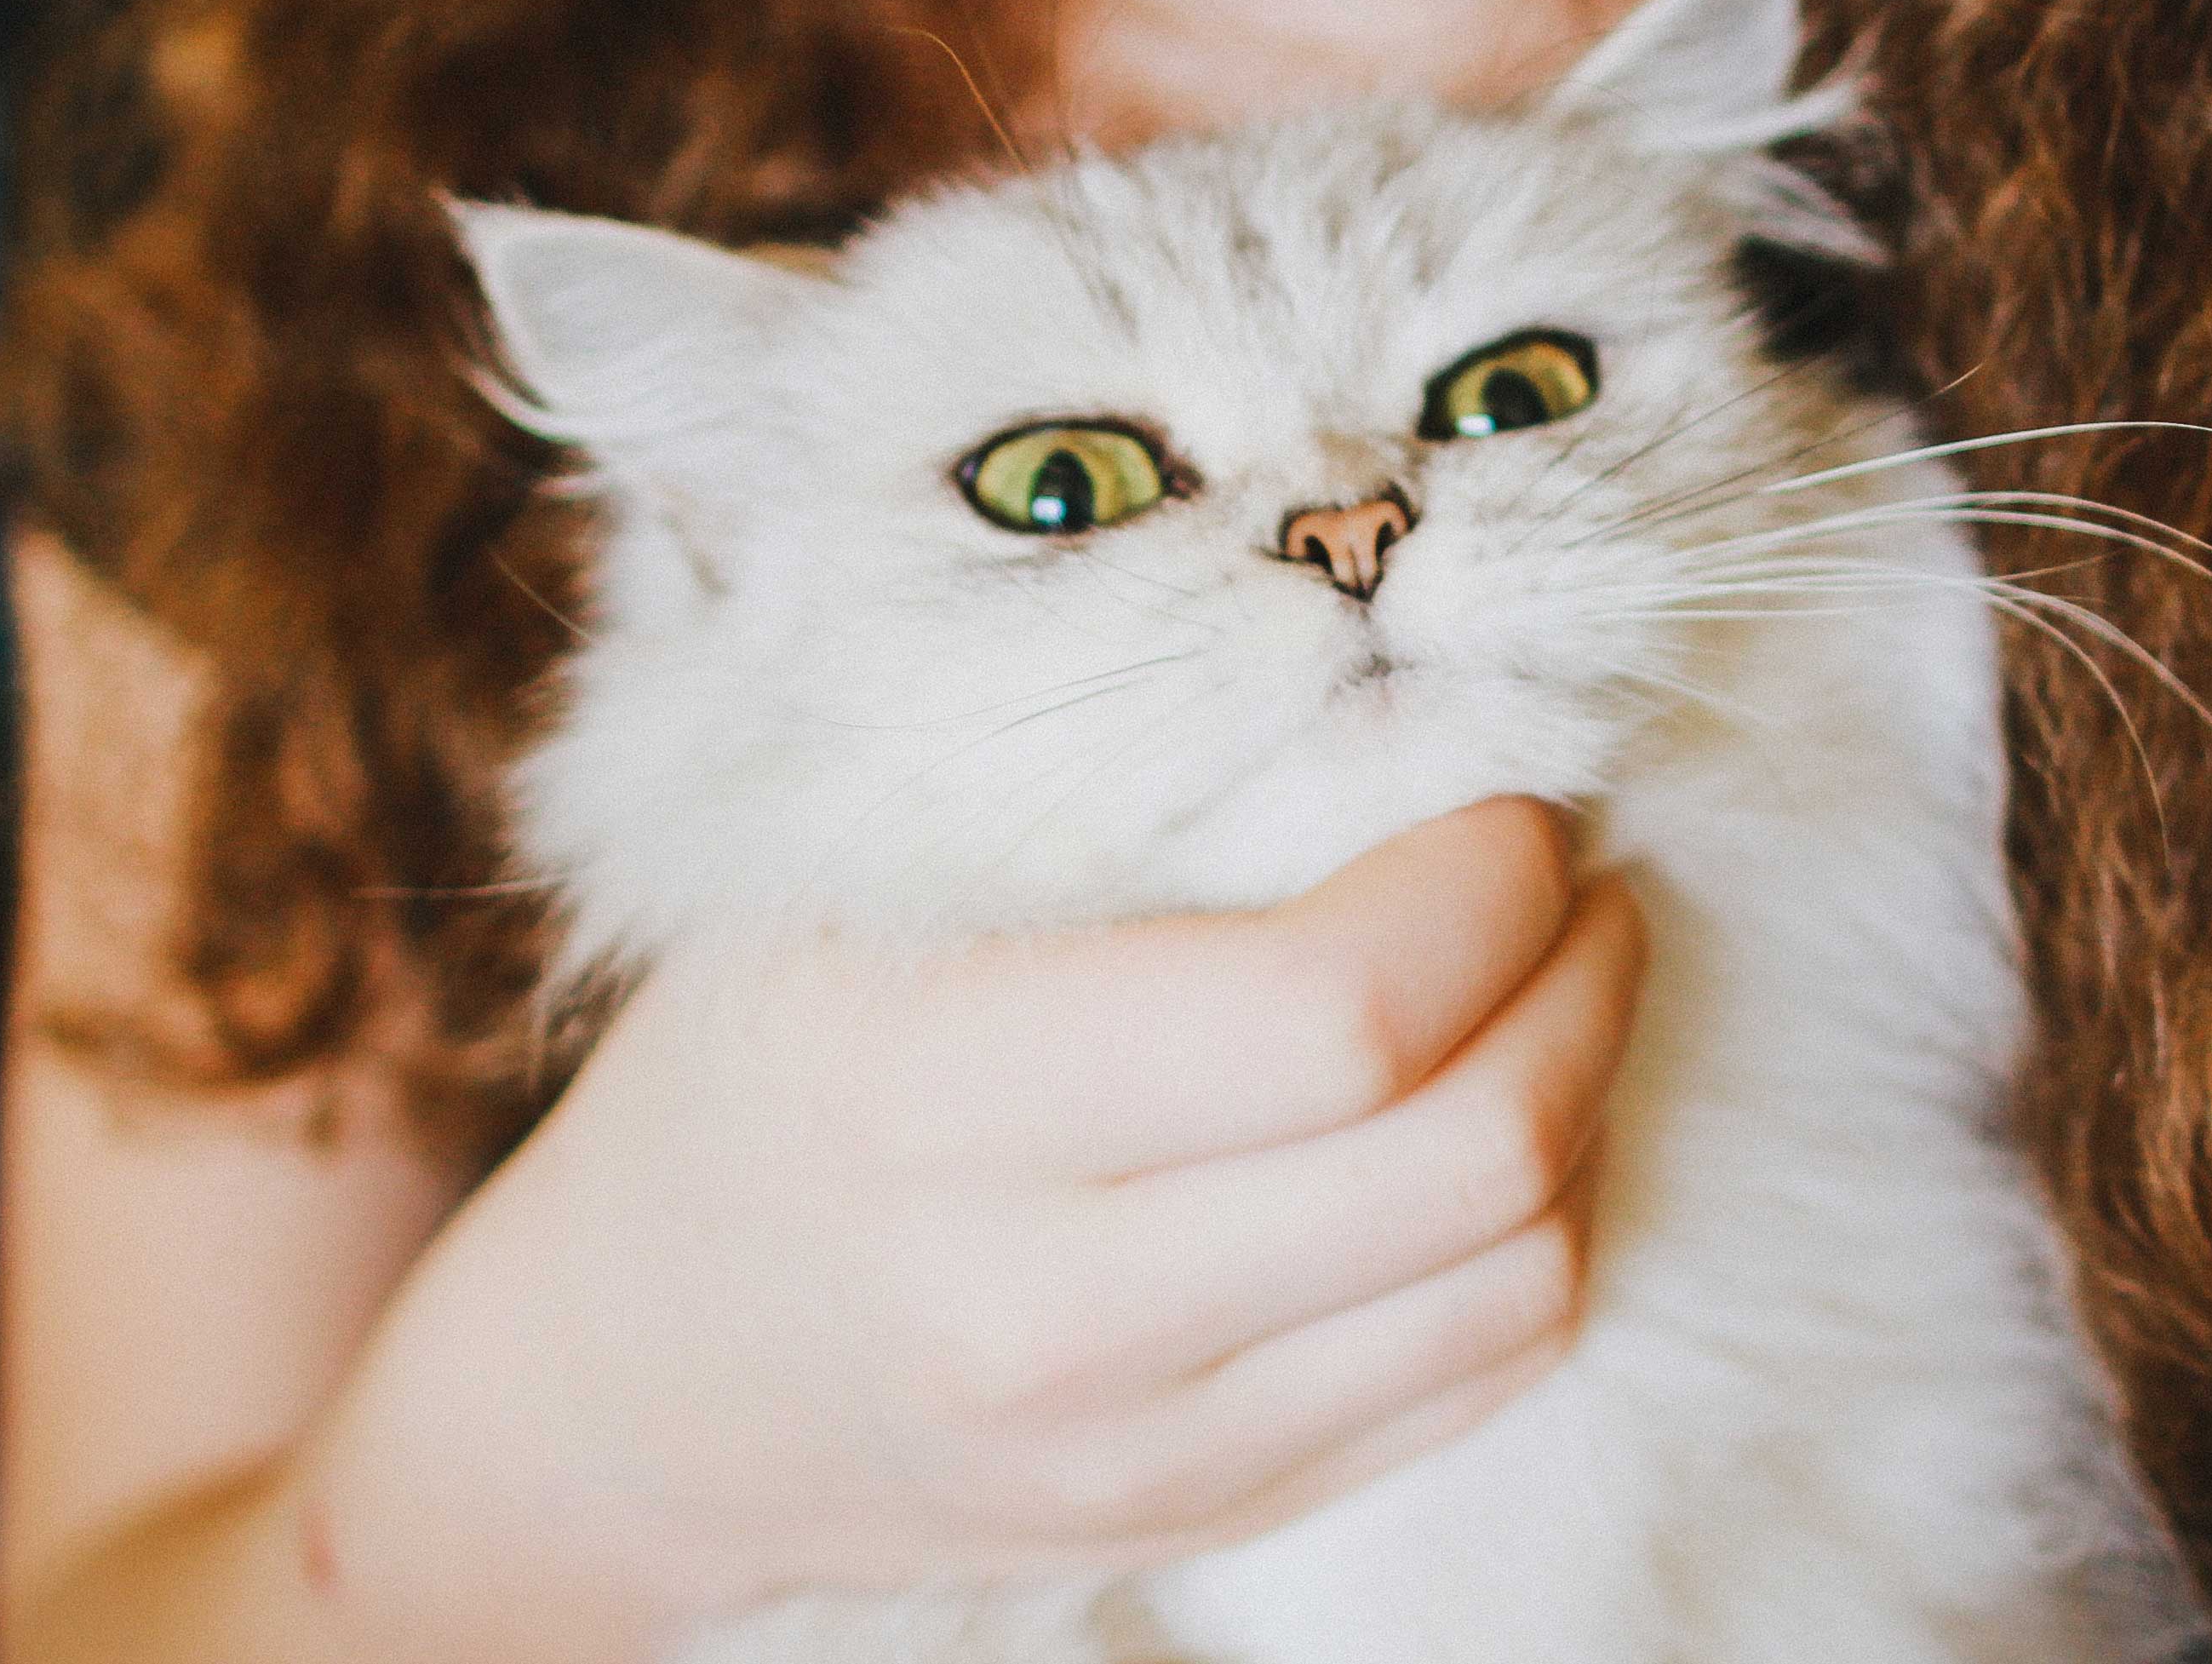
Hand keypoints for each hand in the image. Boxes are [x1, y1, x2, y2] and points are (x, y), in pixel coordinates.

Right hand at [292, 798, 1642, 1653]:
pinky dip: (1537, 1234)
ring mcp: (1141, 1450)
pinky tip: (1498, 1117)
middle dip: (1579, 976)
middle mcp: (1048, 1313)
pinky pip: (1481, 1380)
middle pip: (1466, 1155)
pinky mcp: (1207, 1519)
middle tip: (1575, 870)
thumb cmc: (750, 1076)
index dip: (1481, 888)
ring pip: (1514, 1281)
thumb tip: (1373, 692)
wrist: (625, 1389)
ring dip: (1586, 1101)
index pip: (1333, 1013)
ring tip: (1555, 980)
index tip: (1504, 796)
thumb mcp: (832, 892)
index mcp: (939, 1104)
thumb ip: (1082, 803)